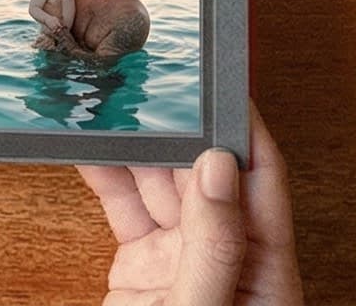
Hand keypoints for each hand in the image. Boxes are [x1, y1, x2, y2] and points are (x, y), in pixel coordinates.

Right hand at [80, 103, 301, 304]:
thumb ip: (215, 249)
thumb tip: (217, 169)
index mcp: (266, 272)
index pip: (262, 179)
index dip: (243, 126)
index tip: (220, 85)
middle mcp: (226, 258)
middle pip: (206, 172)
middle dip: (179, 125)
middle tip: (150, 83)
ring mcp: (183, 261)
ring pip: (162, 184)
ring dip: (137, 144)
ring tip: (111, 103)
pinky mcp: (143, 267)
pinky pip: (127, 207)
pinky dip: (107, 174)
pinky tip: (90, 146)